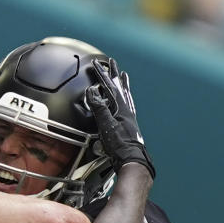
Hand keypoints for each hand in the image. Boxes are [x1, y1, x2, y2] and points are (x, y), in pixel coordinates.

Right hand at [85, 59, 154, 177]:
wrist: (131, 160)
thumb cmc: (120, 145)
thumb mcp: (106, 125)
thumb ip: (99, 107)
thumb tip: (92, 91)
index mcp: (121, 107)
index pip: (109, 86)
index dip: (102, 75)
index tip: (96, 64)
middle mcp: (126, 110)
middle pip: (120, 87)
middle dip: (114, 74)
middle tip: (112, 62)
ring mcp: (129, 117)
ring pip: (125, 95)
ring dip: (122, 84)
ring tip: (123, 76)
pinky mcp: (129, 125)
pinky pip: (128, 105)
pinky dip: (126, 99)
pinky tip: (125, 103)